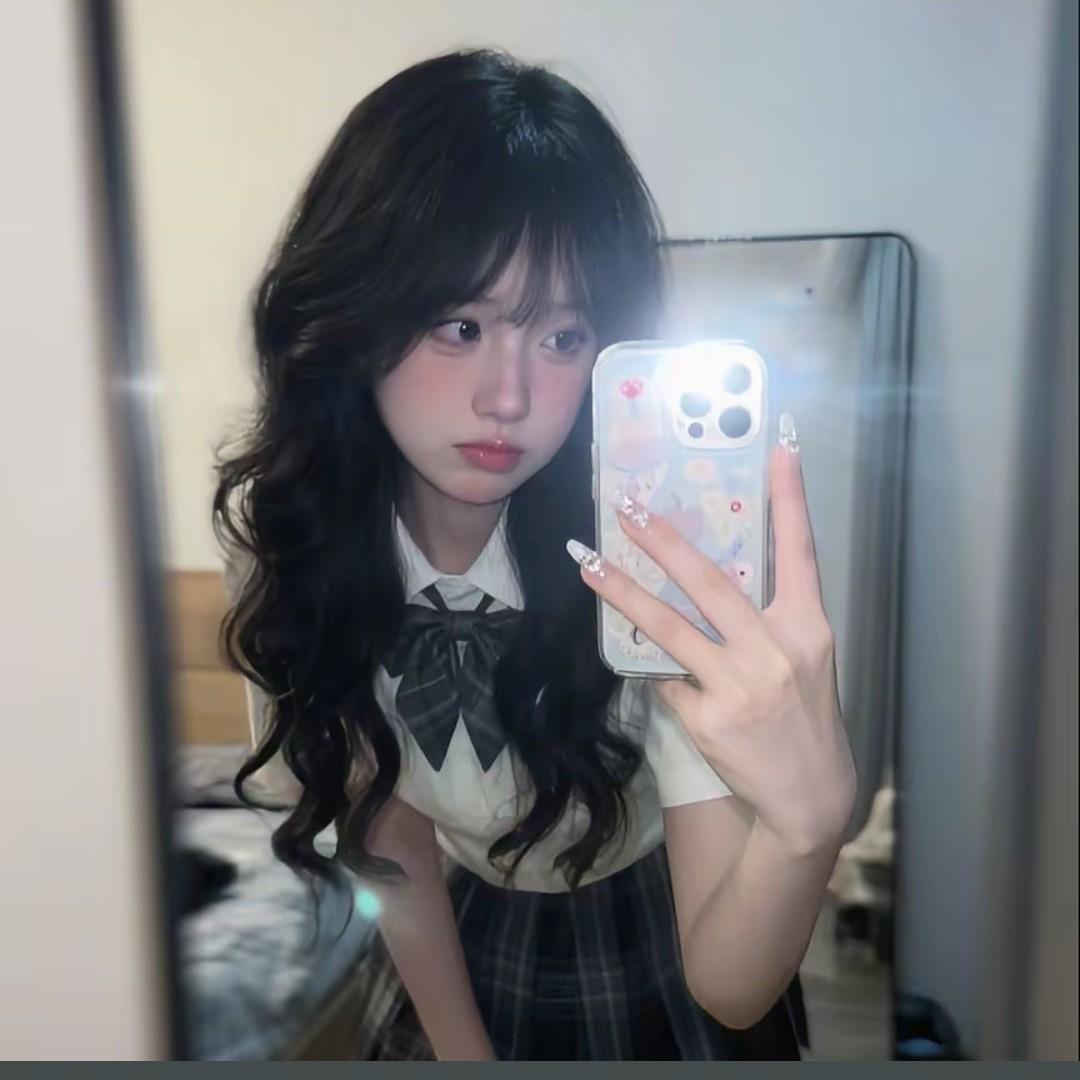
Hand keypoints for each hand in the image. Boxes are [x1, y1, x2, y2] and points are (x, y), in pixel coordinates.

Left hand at [567, 414, 855, 855]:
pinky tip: (656, 671)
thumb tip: (705, 579)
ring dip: (622, 592)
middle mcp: (776, 649)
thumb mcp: (802, 660)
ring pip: (669, 626)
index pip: (801, 549)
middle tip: (627, 506)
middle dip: (664, 539)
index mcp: (808, 627)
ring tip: (587, 563)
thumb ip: (766, 619)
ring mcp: (740, 684)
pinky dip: (657, 669)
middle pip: (712, 581)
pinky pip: (667, 679)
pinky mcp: (708, 717)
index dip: (791, 495)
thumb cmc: (803, 716)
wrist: (808, 797)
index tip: (779, 443)